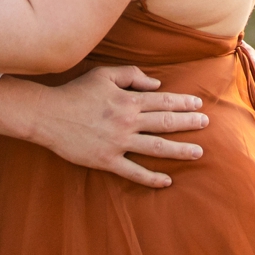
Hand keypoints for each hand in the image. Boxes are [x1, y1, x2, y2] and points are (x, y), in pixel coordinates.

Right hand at [28, 66, 209, 189]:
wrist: (48, 115)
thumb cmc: (76, 92)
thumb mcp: (104, 74)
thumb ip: (132, 75)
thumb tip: (157, 84)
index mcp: (128, 100)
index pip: (163, 101)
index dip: (183, 103)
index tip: (199, 105)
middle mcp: (127, 122)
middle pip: (165, 123)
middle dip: (188, 123)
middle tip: (206, 124)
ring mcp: (118, 143)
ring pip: (156, 147)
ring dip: (180, 150)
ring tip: (198, 152)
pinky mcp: (106, 160)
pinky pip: (133, 171)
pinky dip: (151, 178)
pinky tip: (167, 181)